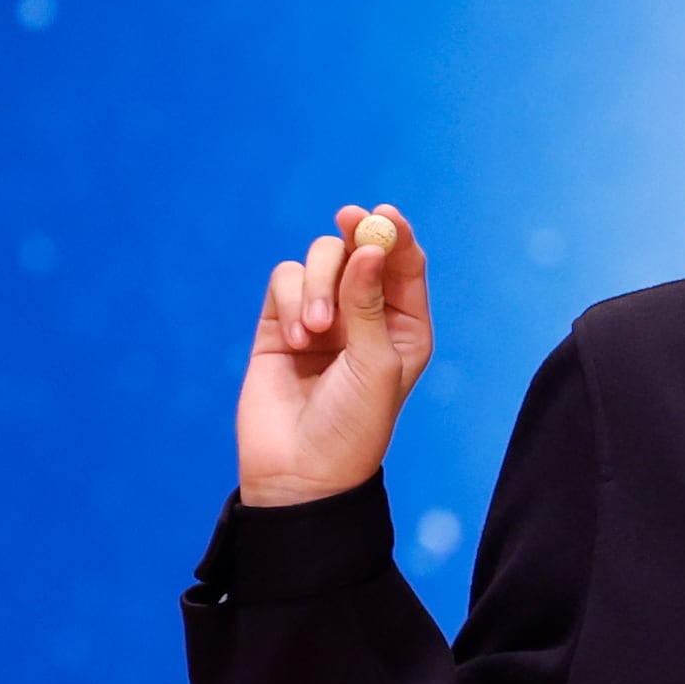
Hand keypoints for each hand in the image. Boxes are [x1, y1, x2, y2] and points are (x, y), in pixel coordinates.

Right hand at [238, 204, 435, 509]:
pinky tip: (296, 339)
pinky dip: (290, 299)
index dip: (396, 233)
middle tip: (347, 222)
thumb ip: (369, 303)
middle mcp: (365, 316)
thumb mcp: (375, 363)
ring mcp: (321, 318)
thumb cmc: (355, 424)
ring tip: (316, 331)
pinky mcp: (278, 323)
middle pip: (358, 251)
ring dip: (317, 284)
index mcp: (406, 326)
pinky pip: (283, 281)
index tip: (382, 213)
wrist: (301, 469)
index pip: (404, 265)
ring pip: (317, 261)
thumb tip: (369, 246)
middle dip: (352, 239)